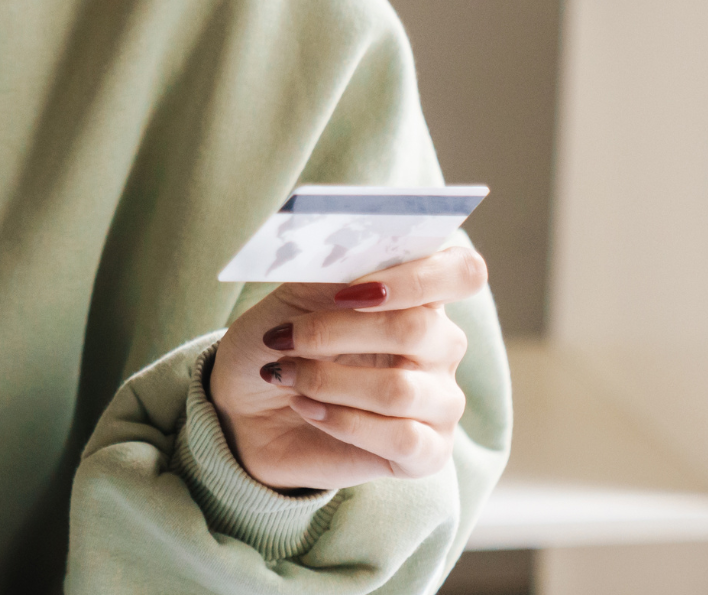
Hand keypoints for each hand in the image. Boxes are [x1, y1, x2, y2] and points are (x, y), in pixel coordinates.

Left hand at [207, 247, 485, 491]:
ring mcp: (440, 402)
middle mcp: (441, 347)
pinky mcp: (427, 455)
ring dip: (327, 381)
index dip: (417, 277)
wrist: (245, 410)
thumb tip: (354, 253)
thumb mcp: (294, 296)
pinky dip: (341, 421)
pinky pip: (401, 439)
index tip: (354, 289)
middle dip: (337, 332)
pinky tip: (307, 408)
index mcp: (419, 296)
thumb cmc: (280, 343)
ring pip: (400, 390)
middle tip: (285, 337)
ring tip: (285, 375)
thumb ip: (332, 273)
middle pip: (417, 329)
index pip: (462, 272)